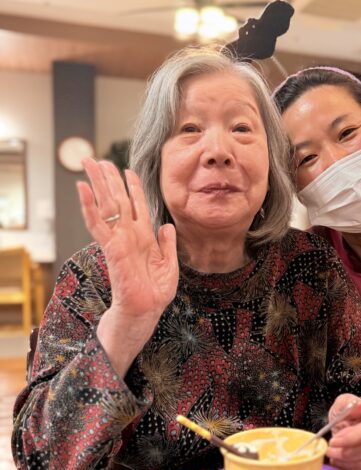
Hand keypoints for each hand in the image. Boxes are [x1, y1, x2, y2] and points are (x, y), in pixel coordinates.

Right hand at [77, 159, 178, 329]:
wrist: (146, 311)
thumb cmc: (155, 293)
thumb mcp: (169, 265)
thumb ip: (166, 244)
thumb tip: (166, 225)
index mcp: (144, 237)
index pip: (137, 205)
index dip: (133, 188)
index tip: (128, 170)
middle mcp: (129, 234)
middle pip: (117, 199)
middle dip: (108, 178)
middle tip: (97, 159)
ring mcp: (118, 238)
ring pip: (106, 204)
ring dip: (98, 183)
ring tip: (88, 163)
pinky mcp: (111, 246)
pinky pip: (98, 223)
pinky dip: (89, 205)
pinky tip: (83, 188)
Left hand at [325, 394, 360, 469]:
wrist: (356, 427)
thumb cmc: (350, 415)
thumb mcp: (344, 403)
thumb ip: (346, 404)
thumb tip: (358, 407)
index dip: (353, 437)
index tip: (334, 441)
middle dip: (349, 453)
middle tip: (330, 451)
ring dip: (350, 465)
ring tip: (333, 458)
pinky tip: (343, 466)